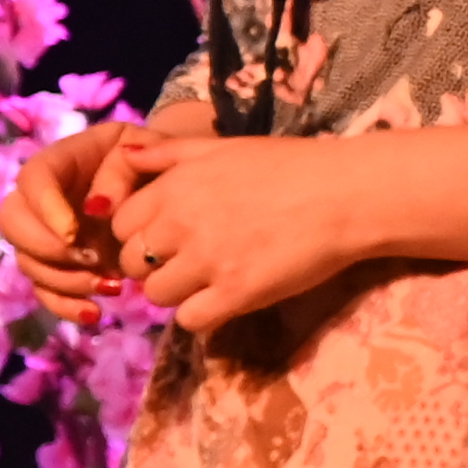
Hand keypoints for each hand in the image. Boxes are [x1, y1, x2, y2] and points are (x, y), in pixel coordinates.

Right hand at [0, 120, 148, 319]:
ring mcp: (49, 235)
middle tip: (89, 258)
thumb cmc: (157, 161)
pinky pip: (47, 291)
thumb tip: (98, 209)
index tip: (74, 232)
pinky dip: (66, 307)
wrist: (169, 183)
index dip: (45, 208)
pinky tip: (95, 313)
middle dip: (45, 248)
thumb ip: (121, 170)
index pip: (32, 179)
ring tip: (110, 285)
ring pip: (29, 262)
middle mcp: (43, 200)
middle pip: (12, 222)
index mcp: (60, 162)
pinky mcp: (62, 266)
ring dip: (64, 280)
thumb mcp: (148, 152)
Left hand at [106, 131, 375, 329]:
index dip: (139, 235)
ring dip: (177, 292)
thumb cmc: (288, 166)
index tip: (166, 237)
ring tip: (209, 279)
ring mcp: (207, 260)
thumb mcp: (220, 148)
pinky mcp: (236, 293)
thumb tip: (124, 153)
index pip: (119, 225)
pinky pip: (190, 320)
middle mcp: (181, 224)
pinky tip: (224, 298)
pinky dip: (203, 315)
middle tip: (187, 261)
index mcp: (173, 188)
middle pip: (132, 264)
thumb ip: (167, 154)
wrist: (348, 193)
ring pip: (156, 295)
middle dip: (153, 266)